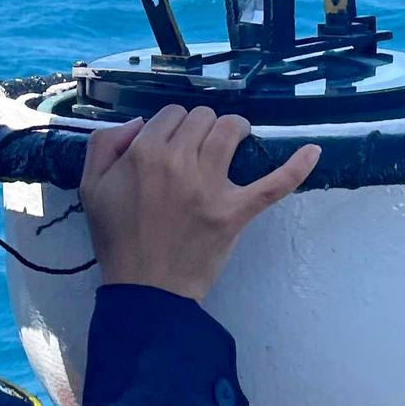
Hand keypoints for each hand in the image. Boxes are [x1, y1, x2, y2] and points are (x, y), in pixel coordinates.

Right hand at [80, 105, 320, 301]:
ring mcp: (211, 187)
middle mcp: (179, 162)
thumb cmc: (117, 240)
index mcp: (144, 153)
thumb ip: (105, 144)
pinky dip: (296, 167)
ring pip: (232, 131)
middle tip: (199, 148)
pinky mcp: (235, 211)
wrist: (145, 291)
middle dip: (202, 127)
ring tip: (235, 139)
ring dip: (235, 129)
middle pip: (204, 118)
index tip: (173, 143)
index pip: (172, 114)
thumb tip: (140, 123)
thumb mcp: (91, 187)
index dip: (173, 125)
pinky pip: (274, 184)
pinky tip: (313, 151)